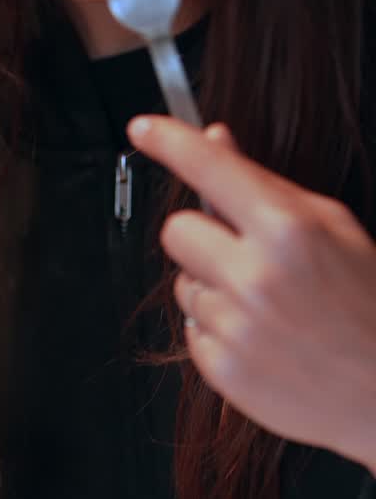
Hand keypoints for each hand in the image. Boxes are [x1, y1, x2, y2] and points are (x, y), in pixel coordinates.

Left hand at [128, 115, 375, 473]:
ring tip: (266, 308)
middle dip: (201, 237)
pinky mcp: (220, 368)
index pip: (209, 169)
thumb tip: (217, 142)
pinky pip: (192, 331)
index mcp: (289, 230)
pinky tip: (260, 339)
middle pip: (176, 231)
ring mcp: (235, 326)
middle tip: (240, 254)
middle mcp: (255, 276)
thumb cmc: (364, 307)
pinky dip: (217, 332)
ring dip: (213, 290)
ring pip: (183, 285)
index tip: (144, 129)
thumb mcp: (333, 229)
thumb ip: (267, 187)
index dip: (169, 141)